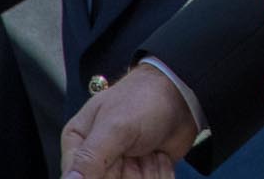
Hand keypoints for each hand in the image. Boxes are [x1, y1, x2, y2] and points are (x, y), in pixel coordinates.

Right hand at [59, 63, 196, 178]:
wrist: (185, 94)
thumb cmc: (146, 99)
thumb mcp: (115, 126)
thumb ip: (89, 157)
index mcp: (78, 142)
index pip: (78, 177)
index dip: (102, 175)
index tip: (118, 163)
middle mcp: (96, 158)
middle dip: (127, 174)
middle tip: (137, 154)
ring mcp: (120, 167)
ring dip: (146, 174)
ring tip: (151, 152)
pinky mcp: (142, 172)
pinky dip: (160, 174)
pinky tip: (161, 156)